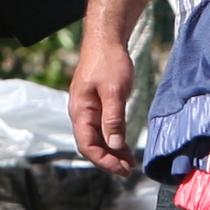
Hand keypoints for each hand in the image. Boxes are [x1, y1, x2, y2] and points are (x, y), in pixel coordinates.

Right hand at [70, 30, 139, 174]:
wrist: (106, 39)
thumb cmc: (109, 62)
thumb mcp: (114, 91)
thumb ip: (113, 118)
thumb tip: (114, 144)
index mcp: (80, 111)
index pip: (88, 145)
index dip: (104, 160)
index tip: (121, 169)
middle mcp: (81, 113)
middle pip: (91, 145)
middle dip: (109, 159)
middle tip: (128, 169)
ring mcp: (88, 109)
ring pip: (98, 137)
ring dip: (112, 151)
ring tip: (129, 162)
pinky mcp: (97, 105)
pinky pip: (102, 127)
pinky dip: (113, 139)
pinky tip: (124, 146)